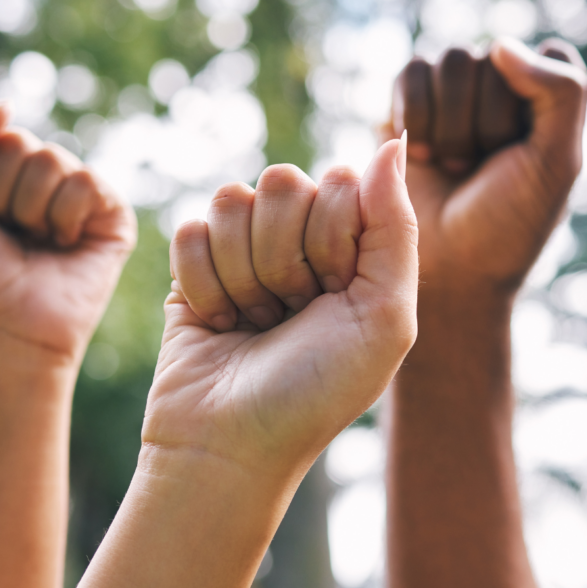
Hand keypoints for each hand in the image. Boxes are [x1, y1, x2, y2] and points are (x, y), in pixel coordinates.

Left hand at [0, 102, 136, 359]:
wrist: (2, 322)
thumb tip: (8, 106)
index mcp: (4, 170)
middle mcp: (44, 179)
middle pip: (23, 144)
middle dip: (3, 194)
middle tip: (8, 233)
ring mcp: (81, 196)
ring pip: (55, 160)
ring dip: (32, 210)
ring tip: (35, 242)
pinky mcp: (113, 216)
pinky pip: (88, 183)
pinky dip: (65, 217)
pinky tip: (64, 245)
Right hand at [145, 138, 416, 477]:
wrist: (232, 447)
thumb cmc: (318, 391)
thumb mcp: (386, 315)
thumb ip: (396, 225)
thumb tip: (392, 140)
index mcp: (356, 248)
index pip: (340, 180)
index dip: (333, 235)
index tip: (335, 293)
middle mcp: (303, 241)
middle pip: (284, 181)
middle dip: (285, 257)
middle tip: (291, 314)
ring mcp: (246, 249)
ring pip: (232, 198)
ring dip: (244, 274)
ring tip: (257, 323)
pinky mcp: (193, 266)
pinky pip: (190, 229)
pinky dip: (204, 286)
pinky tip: (220, 325)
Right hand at [388, 38, 586, 297]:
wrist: (450, 269)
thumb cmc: (511, 222)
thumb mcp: (559, 162)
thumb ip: (561, 93)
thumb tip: (500, 46)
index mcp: (551, 99)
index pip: (548, 56)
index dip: (533, 106)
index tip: (527, 154)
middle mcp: (505, 86)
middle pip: (492, 59)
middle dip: (486, 124)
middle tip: (483, 169)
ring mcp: (456, 92)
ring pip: (450, 61)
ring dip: (450, 125)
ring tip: (454, 166)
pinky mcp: (410, 102)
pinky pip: (411, 73)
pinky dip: (414, 118)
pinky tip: (422, 157)